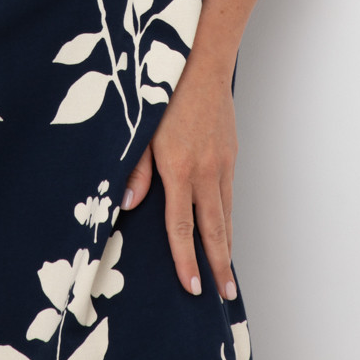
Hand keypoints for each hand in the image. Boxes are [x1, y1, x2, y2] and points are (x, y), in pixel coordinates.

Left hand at [122, 53, 238, 301]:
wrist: (202, 63)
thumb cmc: (166, 92)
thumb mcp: (141, 130)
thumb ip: (135, 169)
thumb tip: (129, 205)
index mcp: (178, 169)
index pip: (181, 227)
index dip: (185, 260)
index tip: (191, 287)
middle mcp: (205, 172)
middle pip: (213, 230)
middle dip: (217, 266)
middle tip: (225, 296)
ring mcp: (222, 163)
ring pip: (225, 214)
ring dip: (226, 245)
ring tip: (227, 272)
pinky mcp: (231, 153)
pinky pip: (230, 193)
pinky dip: (228, 216)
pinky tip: (225, 227)